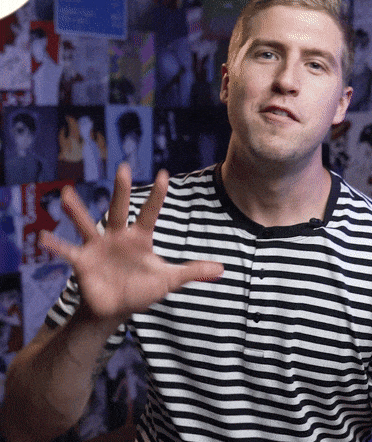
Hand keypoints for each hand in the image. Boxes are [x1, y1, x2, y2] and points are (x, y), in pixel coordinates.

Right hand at [39, 163, 223, 322]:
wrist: (116, 307)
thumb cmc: (141, 289)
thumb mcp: (169, 280)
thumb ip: (193, 272)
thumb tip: (224, 269)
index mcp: (140, 238)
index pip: (151, 212)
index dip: (158, 196)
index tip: (165, 174)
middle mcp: (118, 236)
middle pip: (121, 209)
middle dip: (123, 190)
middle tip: (124, 168)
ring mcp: (99, 247)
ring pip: (89, 225)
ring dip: (77, 211)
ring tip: (66, 193)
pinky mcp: (83, 263)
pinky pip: (69, 252)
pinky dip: (57, 246)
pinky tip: (43, 237)